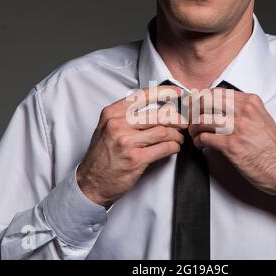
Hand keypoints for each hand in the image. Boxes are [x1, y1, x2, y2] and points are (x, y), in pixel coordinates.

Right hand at [77, 85, 186, 207]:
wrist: (91, 183)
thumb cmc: (102, 155)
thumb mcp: (107, 128)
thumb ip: (127, 116)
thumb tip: (158, 109)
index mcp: (112, 113)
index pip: (142, 96)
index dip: (164, 92)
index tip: (177, 93)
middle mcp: (118, 124)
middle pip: (158, 115)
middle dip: (176, 118)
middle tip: (184, 122)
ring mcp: (126, 142)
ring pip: (163, 131)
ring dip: (176, 135)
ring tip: (178, 138)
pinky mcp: (136, 159)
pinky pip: (164, 148)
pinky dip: (173, 147)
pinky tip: (174, 147)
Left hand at [188, 89, 275, 205]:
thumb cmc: (272, 147)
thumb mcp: (262, 118)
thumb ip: (243, 110)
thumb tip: (221, 108)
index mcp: (250, 102)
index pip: (216, 92)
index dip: (201, 99)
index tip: (195, 106)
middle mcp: (243, 111)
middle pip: (205, 101)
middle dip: (193, 110)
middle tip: (189, 119)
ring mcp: (237, 127)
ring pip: (201, 119)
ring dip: (193, 128)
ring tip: (194, 134)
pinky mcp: (231, 145)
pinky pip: (204, 137)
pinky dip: (198, 141)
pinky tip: (200, 145)